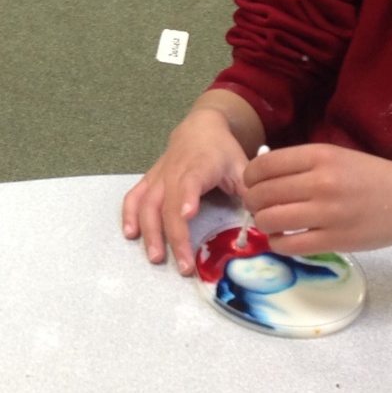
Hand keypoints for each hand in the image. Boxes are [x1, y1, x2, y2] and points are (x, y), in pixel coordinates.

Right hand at [122, 105, 253, 274]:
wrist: (200, 127)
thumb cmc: (222, 151)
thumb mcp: (242, 166)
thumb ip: (249, 193)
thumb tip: (261, 222)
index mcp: (199, 166)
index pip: (190, 182)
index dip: (187, 198)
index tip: (187, 215)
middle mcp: (174, 172)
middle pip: (167, 204)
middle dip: (173, 235)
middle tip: (184, 265)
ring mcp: (159, 177)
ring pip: (147, 204)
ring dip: (149, 232)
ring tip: (155, 257)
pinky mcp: (149, 181)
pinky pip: (134, 197)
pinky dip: (129, 215)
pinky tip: (131, 234)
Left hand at [243, 143, 391, 256]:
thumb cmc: (371, 176)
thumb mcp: (336, 156)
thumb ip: (301, 164)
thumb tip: (259, 176)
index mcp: (320, 156)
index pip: (263, 166)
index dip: (249, 177)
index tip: (252, 184)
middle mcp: (321, 182)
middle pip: (261, 194)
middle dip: (252, 202)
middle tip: (260, 206)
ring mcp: (328, 213)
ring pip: (269, 220)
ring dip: (263, 223)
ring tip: (272, 222)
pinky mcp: (334, 241)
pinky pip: (288, 246)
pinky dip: (277, 243)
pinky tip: (284, 238)